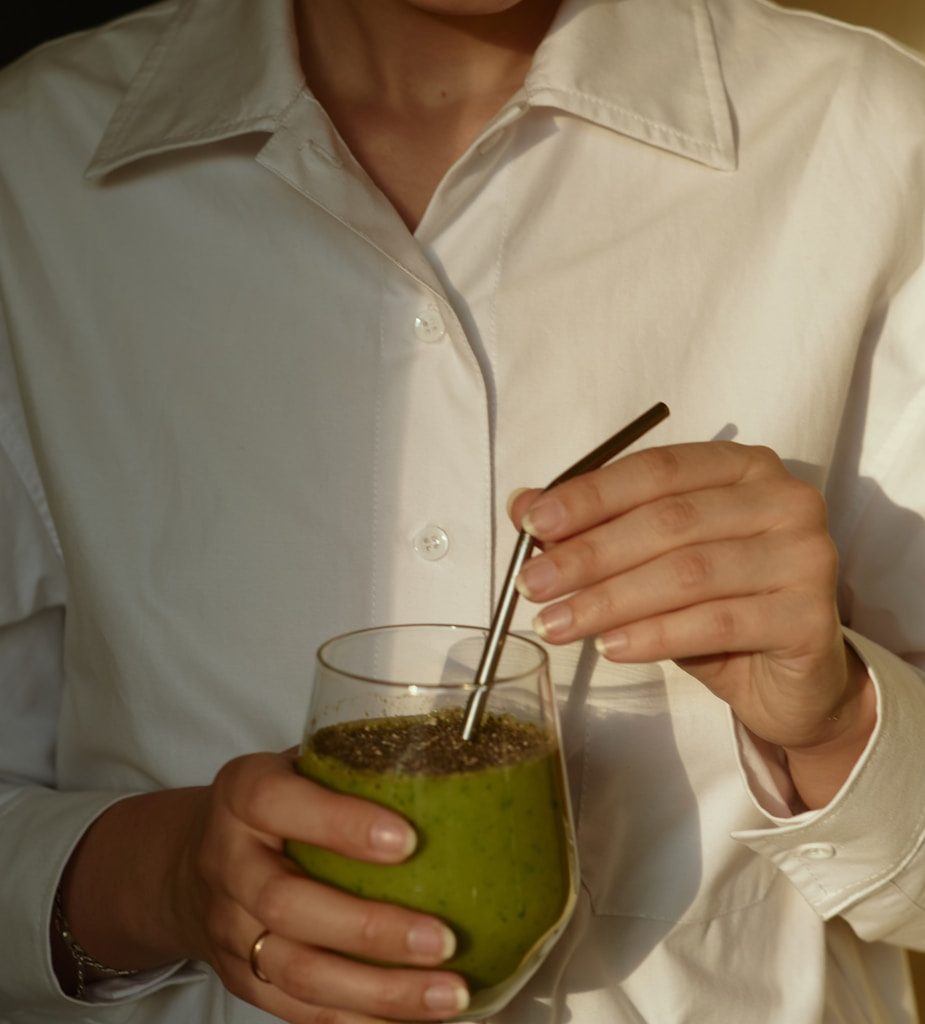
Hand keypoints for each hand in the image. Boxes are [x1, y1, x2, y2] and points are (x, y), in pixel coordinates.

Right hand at [179, 751, 468, 1021]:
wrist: (195, 859)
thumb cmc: (280, 803)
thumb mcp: (304, 764)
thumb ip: (358, 768)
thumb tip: (459, 771)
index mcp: (243, 794)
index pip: (278, 802)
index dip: (340, 824)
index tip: (407, 841)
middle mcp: (228, 861)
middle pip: (287, 905)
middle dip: (371, 930)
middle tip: (444, 940)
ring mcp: (229, 928)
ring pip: (298, 972)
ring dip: (379, 992)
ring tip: (449, 995)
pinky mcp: (241, 978)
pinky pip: (301, 1011)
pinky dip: (361, 1020)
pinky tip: (414, 1018)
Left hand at [508, 442, 875, 805]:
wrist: (788, 680)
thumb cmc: (716, 607)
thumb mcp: (650, 563)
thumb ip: (595, 528)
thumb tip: (523, 506)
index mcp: (741, 467)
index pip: (655, 470)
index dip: (589, 497)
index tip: (532, 525)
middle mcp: (782, 499)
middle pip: (668, 521)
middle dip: (589, 555)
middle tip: (532, 585)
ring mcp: (805, 554)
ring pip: (687, 573)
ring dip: (609, 600)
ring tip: (556, 624)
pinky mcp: (810, 616)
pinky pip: (716, 622)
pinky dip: (654, 635)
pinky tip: (610, 648)